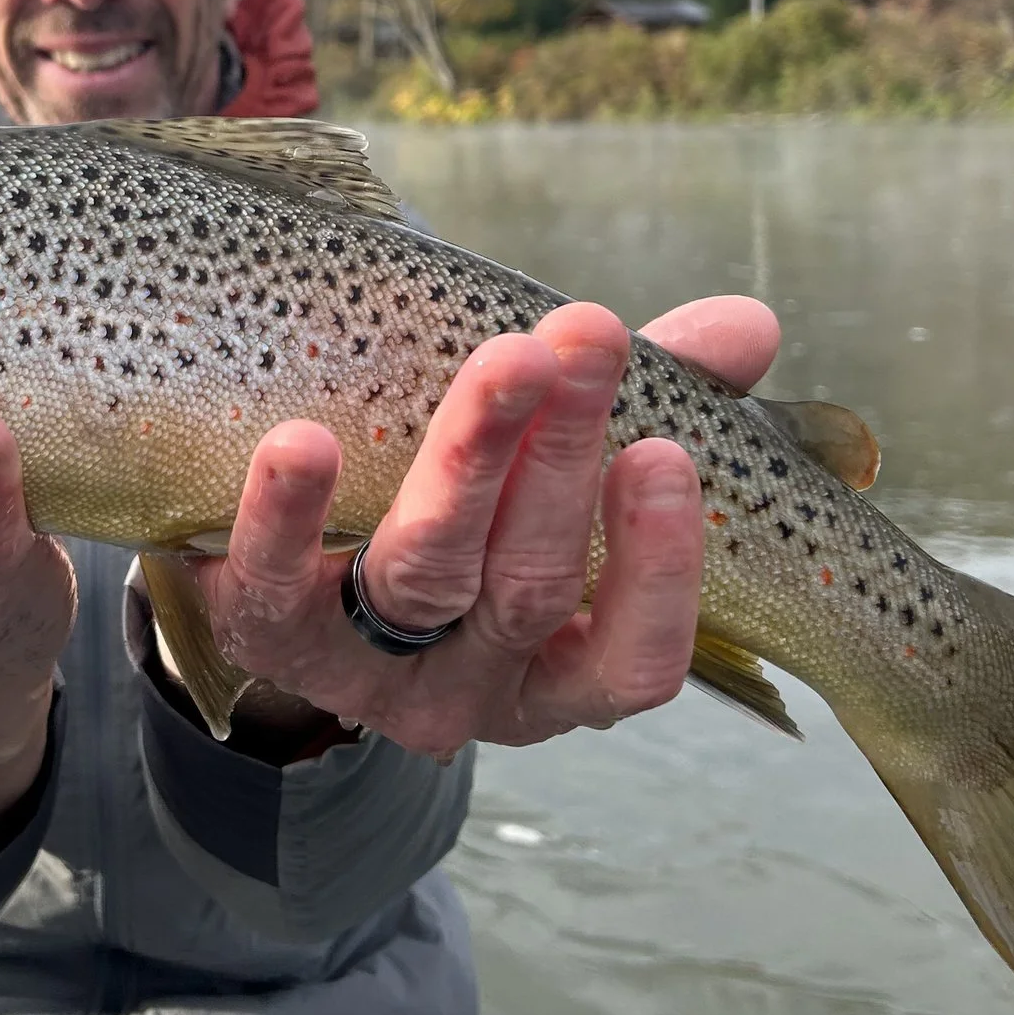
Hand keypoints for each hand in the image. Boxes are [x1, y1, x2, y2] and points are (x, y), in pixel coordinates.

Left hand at [192, 295, 779, 760]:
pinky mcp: (266, 639)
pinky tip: (298, 443)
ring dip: (467, 462)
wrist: (284, 570)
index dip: (656, 570)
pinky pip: (270, 590)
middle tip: (584, 341)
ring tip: (505, 363)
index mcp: (560, 668)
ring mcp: (365, 674)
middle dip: (562, 459)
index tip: (667, 452)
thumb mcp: (555, 465)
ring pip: (424, 575)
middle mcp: (472, 687)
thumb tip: (747, 326)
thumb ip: (651, 397)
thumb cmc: (461, 510)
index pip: (633, 659)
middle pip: (527, 587)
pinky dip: (287, 516)